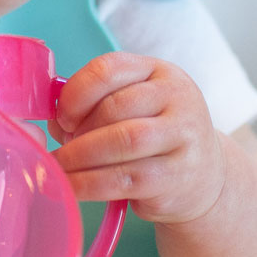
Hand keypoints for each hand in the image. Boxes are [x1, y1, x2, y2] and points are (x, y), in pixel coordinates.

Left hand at [49, 52, 224, 223]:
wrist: (204, 177)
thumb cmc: (155, 137)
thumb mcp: (134, 108)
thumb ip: (95, 105)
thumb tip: (52, 120)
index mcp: (159, 71)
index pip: (109, 68)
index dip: (76, 92)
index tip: (61, 116)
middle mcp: (177, 97)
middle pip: (114, 107)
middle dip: (78, 130)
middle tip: (61, 147)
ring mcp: (183, 136)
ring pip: (121, 141)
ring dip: (79, 157)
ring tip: (59, 168)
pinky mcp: (178, 175)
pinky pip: (124, 178)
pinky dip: (89, 184)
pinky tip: (71, 188)